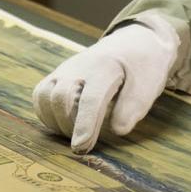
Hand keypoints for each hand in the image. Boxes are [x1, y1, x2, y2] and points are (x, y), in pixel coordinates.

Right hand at [32, 17, 180, 153]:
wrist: (131, 44)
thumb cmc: (142, 68)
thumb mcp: (149, 84)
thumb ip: (134, 106)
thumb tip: (118, 130)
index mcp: (106, 67)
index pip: (91, 98)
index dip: (85, 124)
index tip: (81, 147)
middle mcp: (80, 66)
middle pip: (62, 97)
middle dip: (70, 126)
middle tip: (85, 146)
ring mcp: (66, 69)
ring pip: (46, 96)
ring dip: (56, 121)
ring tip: (76, 135)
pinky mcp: (58, 75)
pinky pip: (41, 94)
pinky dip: (46, 114)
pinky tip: (63, 125)